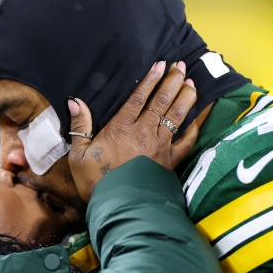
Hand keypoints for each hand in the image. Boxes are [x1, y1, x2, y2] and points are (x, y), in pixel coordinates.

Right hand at [68, 60, 197, 202]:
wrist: (118, 207)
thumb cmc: (95, 182)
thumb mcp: (78, 155)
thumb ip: (80, 126)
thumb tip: (75, 101)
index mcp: (121, 128)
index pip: (139, 98)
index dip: (150, 80)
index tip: (160, 64)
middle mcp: (144, 133)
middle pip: (162, 102)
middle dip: (173, 81)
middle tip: (181, 66)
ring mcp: (160, 147)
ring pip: (177, 117)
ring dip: (185, 98)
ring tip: (192, 84)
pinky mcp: (169, 162)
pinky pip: (186, 142)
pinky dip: (193, 129)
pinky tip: (197, 119)